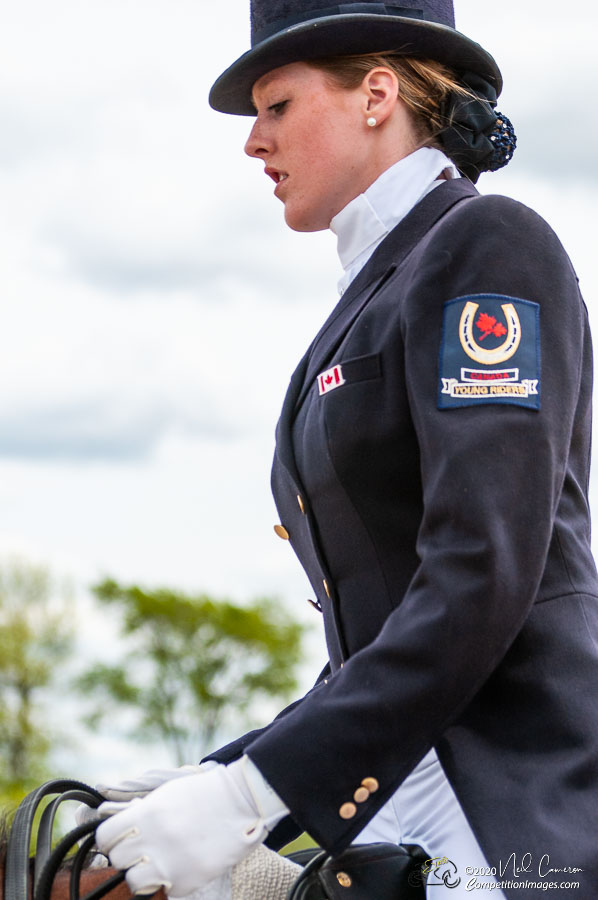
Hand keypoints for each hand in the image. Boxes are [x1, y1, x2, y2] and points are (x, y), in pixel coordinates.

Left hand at [95, 760, 267, 896]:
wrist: (242, 802)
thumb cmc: (203, 794)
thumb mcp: (167, 794)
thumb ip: (140, 812)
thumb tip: (121, 827)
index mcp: (146, 814)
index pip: (105, 837)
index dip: (110, 839)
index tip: (119, 839)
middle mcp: (153, 840)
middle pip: (118, 860)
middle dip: (128, 855)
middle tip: (143, 849)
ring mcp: (170, 864)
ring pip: (134, 881)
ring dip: (143, 873)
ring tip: (158, 863)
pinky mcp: (187, 882)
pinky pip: (163, 891)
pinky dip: (168, 882)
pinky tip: (180, 867)